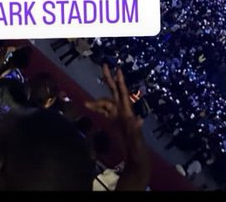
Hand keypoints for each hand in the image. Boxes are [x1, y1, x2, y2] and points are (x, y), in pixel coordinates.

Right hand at [86, 65, 148, 181]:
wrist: (135, 160)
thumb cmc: (137, 151)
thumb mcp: (137, 141)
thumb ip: (137, 130)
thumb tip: (139, 119)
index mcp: (128, 112)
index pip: (124, 93)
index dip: (120, 81)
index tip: (118, 69)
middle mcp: (123, 111)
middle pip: (114, 91)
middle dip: (109, 79)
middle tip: (104, 65)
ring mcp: (117, 115)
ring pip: (105, 102)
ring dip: (96, 102)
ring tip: (86, 105)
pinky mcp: (114, 121)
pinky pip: (103, 110)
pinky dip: (96, 108)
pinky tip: (88, 107)